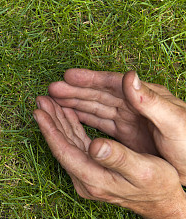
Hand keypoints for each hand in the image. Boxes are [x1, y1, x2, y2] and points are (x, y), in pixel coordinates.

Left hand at [33, 96, 184, 216]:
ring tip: (49, 103)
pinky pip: (76, 145)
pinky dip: (70, 128)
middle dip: (50, 121)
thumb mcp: (143, 170)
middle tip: (41, 100)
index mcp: (93, 179)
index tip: (39, 112)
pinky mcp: (90, 169)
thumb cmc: (157, 185)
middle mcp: (84, 179)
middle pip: (61, 146)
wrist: (160, 202)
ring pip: (67, 143)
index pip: (64, 151)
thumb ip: (118, 158)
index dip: (50, 131)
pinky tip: (66, 115)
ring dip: (58, 122)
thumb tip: (95, 146)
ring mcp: (85, 175)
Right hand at [49, 69, 185, 183]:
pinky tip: (71, 119)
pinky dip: (84, 121)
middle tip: (51, 90)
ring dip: (75, 105)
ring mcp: (129, 121)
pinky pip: (100, 124)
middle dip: (74, 92)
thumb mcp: (174, 123)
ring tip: (54, 103)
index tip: (67, 77)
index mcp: (145, 98)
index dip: (88, 80)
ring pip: (96, 109)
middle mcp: (134, 106)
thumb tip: (128, 76)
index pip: (111, 84)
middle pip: (98, 95)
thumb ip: (150, 101)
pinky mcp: (127, 136)